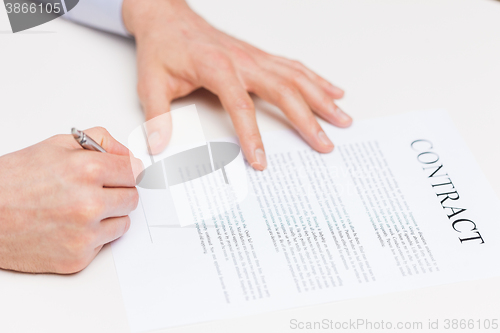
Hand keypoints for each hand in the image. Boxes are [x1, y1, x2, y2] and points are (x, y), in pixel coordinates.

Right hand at [0, 128, 142, 273]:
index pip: (134, 170)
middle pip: (132, 198)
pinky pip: (104, 243)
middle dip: (119, 192)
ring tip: (80, 208)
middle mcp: (89, 203)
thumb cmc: (15, 180)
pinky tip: (70, 226)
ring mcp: (84, 233)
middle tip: (98, 191)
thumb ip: (102, 142)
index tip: (122, 173)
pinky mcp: (78, 257)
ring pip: (123, 223)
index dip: (127, 170)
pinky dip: (93, 236)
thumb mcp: (57, 145)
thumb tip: (129, 156)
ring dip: (109, 216)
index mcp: (87, 170)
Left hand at [122, 0, 351, 169]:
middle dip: (308, 120)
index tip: (260, 162)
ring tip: (343, 119)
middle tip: (326, 144)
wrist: (168, 17)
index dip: (252, 136)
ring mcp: (255, 57)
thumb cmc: (163, 48)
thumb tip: (159, 146)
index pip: (241, 106)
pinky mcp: (260, 56)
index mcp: (217, 68)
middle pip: (284, 92)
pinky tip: (333, 90)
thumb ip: (156, 115)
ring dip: (322, 99)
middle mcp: (243, 61)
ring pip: (297, 78)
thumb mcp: (150, 82)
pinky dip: (316, 79)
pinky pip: (294, 67)